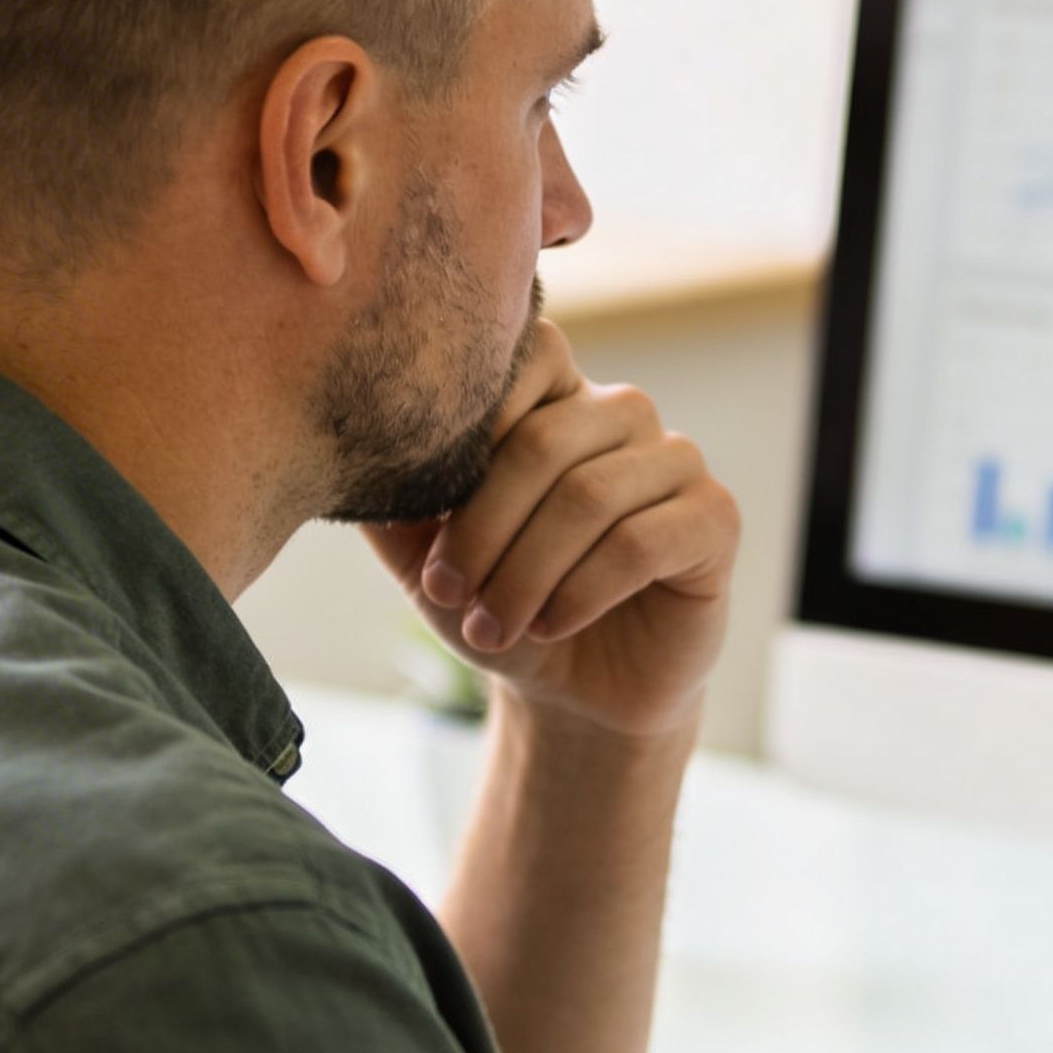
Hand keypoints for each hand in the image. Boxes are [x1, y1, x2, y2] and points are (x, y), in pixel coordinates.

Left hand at [361, 319, 737, 742]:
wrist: (573, 695)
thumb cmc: (501, 606)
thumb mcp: (426, 556)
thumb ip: (389, 500)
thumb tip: (340, 450)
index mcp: (555, 397)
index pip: (523, 357)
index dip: (472, 427)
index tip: (430, 516)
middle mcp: (620, 414)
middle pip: (545, 440)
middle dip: (483, 530)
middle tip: (449, 595)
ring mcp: (674, 462)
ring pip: (590, 495)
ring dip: (525, 574)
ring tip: (491, 627)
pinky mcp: (713, 521)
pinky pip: (643, 541)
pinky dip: (581, 592)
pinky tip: (551, 626)